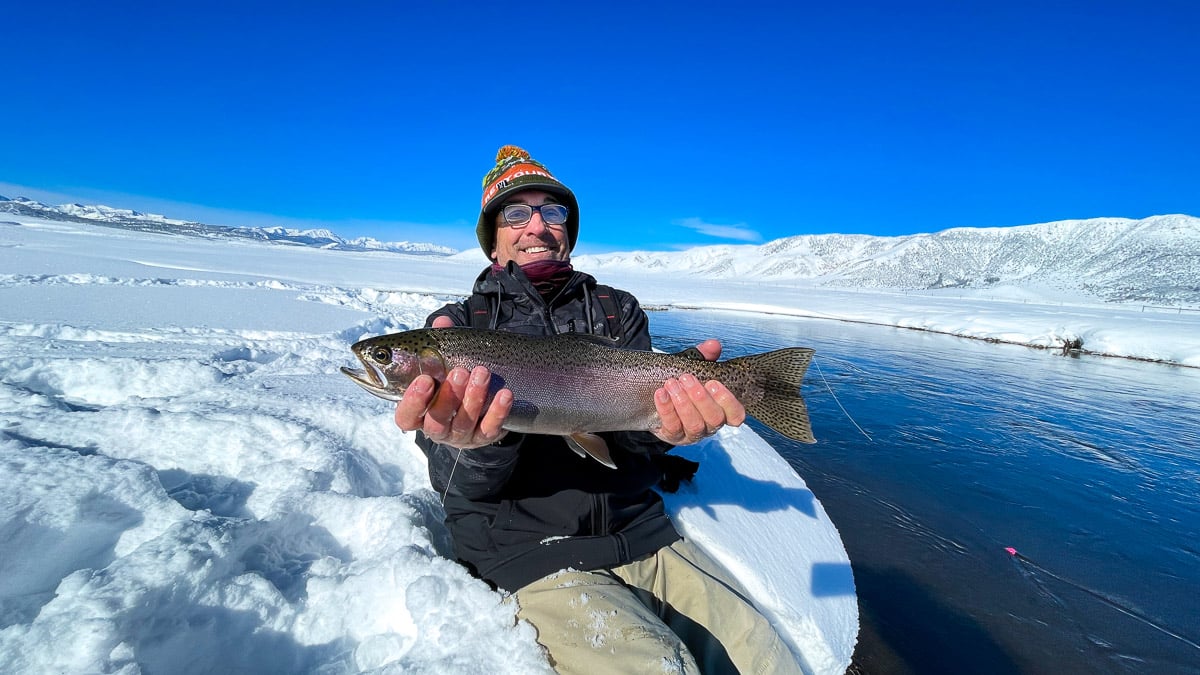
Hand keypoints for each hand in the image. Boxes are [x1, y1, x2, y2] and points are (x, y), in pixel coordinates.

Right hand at [393, 315, 513, 448]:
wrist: (480, 399)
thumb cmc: (451, 378)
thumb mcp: (443, 361)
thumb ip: (439, 342)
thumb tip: (443, 322)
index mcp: (419, 412)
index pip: (406, 416)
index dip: (413, 402)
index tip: (425, 380)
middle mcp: (437, 428)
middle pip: (437, 420)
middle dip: (449, 395)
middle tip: (460, 372)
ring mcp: (461, 435)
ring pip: (464, 422)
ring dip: (474, 398)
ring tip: (482, 373)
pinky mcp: (484, 437)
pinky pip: (491, 428)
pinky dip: (498, 411)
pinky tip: (505, 394)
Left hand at [653, 339, 745, 445]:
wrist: (655, 395)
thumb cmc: (682, 383)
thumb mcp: (693, 367)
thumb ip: (704, 356)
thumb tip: (714, 344)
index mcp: (721, 410)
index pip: (736, 415)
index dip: (728, 401)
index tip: (713, 383)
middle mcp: (710, 425)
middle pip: (714, 418)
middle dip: (701, 398)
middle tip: (687, 378)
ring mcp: (691, 433)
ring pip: (694, 425)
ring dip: (683, 403)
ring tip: (671, 383)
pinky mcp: (673, 436)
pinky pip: (672, 426)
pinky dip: (666, 409)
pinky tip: (660, 394)